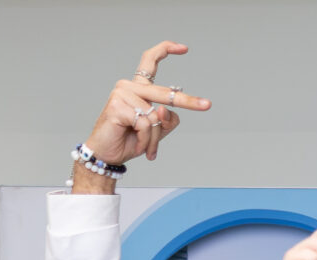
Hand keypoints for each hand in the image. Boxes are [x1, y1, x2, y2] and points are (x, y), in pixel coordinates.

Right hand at [77, 41, 209, 190]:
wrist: (109, 155)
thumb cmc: (131, 140)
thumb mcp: (157, 131)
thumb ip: (167, 120)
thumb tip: (162, 110)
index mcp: (138, 88)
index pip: (150, 61)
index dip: (165, 50)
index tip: (184, 48)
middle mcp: (129, 87)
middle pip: (165, 93)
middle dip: (188, 102)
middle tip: (207, 105)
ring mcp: (122, 94)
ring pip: (156, 117)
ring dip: (156, 138)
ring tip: (147, 148)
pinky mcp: (117, 106)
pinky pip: (146, 125)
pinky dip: (147, 140)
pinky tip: (139, 146)